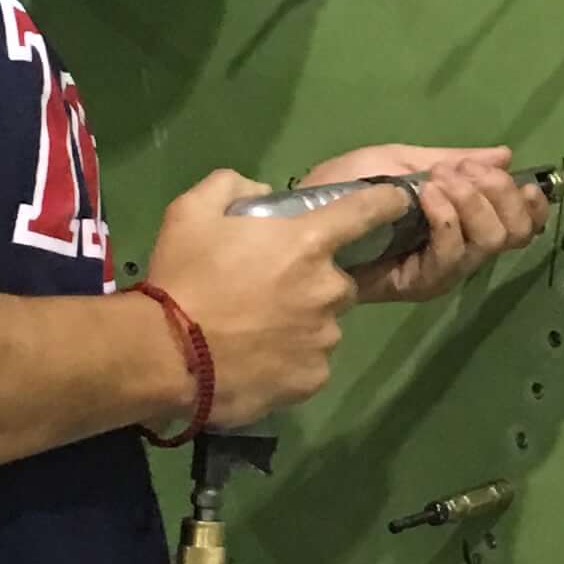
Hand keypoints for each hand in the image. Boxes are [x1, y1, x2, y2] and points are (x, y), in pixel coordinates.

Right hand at [138, 167, 383, 425]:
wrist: (166, 355)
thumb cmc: (183, 277)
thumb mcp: (191, 211)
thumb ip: (231, 186)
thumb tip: (258, 191)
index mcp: (308, 242)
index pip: (367, 211)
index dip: (386, 203)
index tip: (397, 201)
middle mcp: (329, 288)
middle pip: (339, 280)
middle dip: (314, 282)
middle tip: (270, 291)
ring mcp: (324, 338)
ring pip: (324, 324)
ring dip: (302, 323)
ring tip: (258, 331)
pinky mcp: (313, 378)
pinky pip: (310, 363)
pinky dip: (291, 360)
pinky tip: (258, 360)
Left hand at [293, 144, 550, 304]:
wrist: (305, 213)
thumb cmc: (347, 186)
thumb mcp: (404, 160)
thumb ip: (456, 161)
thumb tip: (506, 155)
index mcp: (462, 223)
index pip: (520, 225)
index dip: (529, 204)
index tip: (514, 176)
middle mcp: (459, 251)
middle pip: (512, 234)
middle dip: (496, 194)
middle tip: (461, 172)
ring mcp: (440, 270)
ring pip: (488, 243)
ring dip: (470, 201)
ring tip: (438, 181)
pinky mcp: (418, 284)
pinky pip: (450, 254)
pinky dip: (447, 218)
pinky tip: (428, 195)